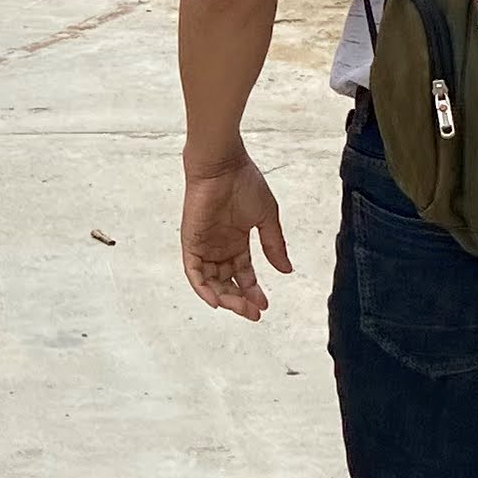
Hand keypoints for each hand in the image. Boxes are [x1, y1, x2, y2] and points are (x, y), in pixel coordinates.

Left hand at [180, 152, 290, 320]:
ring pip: (211, 282)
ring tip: (242, 309)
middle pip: (227, 282)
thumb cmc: (244, 182)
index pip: (243, 273)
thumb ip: (274, 245)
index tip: (265, 305)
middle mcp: (219, 246)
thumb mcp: (266, 218)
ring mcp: (204, 245)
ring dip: (225, 298)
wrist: (223, 164)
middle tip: (254, 312)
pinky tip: (217, 301)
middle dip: (240, 299)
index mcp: (236, 240)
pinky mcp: (191, 242)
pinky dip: (203, 289)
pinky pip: (194, 272)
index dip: (253, 290)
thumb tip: (286, 270)